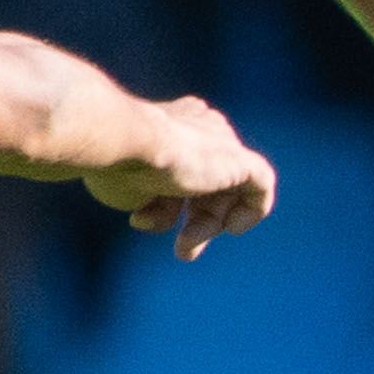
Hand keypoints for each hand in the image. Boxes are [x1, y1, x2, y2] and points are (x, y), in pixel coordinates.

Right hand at [83, 96, 277, 259]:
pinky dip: (250, 212)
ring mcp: (222, 142)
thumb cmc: (113, 163)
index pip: (184, 168)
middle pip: (207, 184)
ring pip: (226, 193)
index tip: (145, 222)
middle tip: (182, 250)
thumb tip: (147, 207)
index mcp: (172, 124)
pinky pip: (261, 187)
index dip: (169, 203)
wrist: (123, 142)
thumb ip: (144, 191)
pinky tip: (231, 228)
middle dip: (194, 222)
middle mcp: (200, 127)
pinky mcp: (240, 160)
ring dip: (205, 227)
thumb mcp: (126, 183)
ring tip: (185, 245)